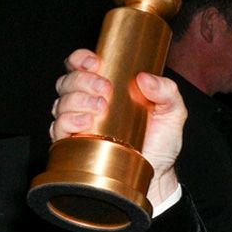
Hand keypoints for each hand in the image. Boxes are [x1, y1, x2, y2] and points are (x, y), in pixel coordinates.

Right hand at [50, 49, 186, 206]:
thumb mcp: (173, 111)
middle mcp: (88, 102)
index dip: (82, 59)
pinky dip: (68, 122)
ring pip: (61, 102)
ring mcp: (79, 123)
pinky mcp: (74, 144)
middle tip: (105, 88)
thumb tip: (144, 78)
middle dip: (83, 80)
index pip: (83, 65)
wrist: (157, 173)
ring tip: (100, 107)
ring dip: (77, 100)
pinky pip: (58, 128)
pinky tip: (85, 123)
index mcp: (108, 88)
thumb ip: (167, 90)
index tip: (95, 62)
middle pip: (68, 81)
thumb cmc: (161, 141)